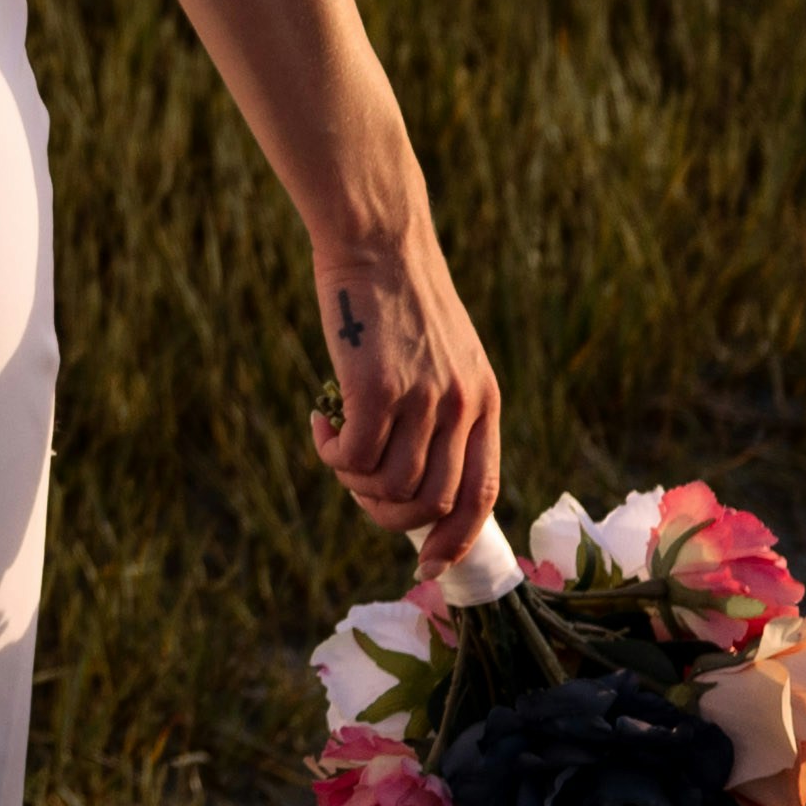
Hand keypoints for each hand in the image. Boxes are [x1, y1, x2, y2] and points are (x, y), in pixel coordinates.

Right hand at [306, 234, 503, 570]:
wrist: (378, 239)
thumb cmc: (398, 297)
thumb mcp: (441, 355)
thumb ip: (440, 409)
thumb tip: (409, 478)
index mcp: (484, 401)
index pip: (481, 494)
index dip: (456, 538)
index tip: (429, 567)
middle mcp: (462, 405)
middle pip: (430, 504)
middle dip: (385, 514)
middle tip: (354, 481)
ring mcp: (423, 398)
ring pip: (388, 488)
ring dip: (351, 480)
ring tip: (336, 442)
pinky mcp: (378, 388)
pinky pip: (351, 457)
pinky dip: (329, 452)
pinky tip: (320, 420)